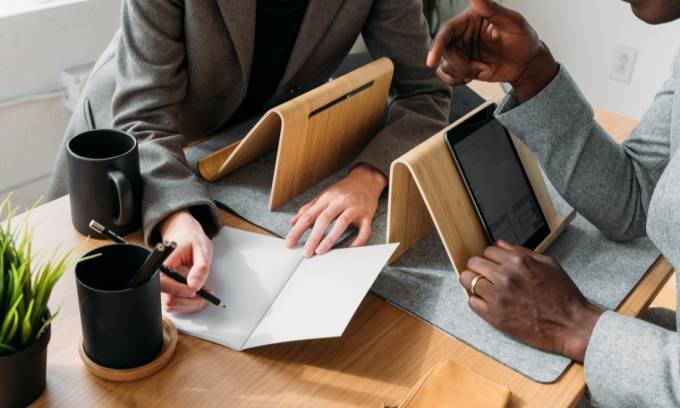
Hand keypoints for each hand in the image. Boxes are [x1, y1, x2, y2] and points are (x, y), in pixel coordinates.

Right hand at [158, 209, 213, 313]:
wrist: (186, 236)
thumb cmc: (193, 241)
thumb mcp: (202, 249)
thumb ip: (200, 268)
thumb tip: (194, 286)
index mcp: (163, 263)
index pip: (163, 284)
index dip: (179, 290)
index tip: (196, 290)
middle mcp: (158, 276)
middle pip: (168, 300)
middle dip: (190, 301)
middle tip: (207, 293)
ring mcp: (162, 286)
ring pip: (172, 306)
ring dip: (190, 303)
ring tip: (204, 291)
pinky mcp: (167, 291)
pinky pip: (175, 304)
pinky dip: (188, 303)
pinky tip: (197, 292)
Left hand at [285, 164, 386, 256]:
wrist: (366, 179)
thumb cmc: (344, 190)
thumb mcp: (324, 196)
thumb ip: (309, 209)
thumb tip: (293, 222)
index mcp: (327, 198)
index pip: (309, 215)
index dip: (297, 230)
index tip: (290, 243)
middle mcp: (339, 201)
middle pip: (324, 219)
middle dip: (313, 237)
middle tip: (306, 252)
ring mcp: (354, 208)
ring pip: (342, 223)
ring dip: (330, 238)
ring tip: (320, 251)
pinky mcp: (367, 214)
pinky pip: (364, 229)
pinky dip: (358, 240)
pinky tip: (350, 248)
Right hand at [426, 0, 558, 101]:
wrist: (527, 64)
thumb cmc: (524, 40)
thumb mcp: (514, 22)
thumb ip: (493, 9)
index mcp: (470, 19)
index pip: (446, 31)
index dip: (437, 45)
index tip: (431, 61)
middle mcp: (462, 34)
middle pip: (445, 51)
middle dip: (460, 65)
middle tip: (481, 68)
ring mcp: (461, 51)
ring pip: (445, 65)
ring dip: (463, 72)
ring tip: (484, 69)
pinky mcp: (461, 66)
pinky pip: (446, 75)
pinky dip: (456, 81)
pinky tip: (472, 77)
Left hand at [459, 240, 601, 361]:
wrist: (571, 325)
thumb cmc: (563, 295)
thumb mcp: (547, 264)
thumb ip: (521, 252)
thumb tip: (500, 244)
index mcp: (519, 262)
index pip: (488, 250)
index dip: (491, 257)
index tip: (494, 264)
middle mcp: (505, 277)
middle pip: (473, 263)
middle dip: (478, 267)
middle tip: (486, 274)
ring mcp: (498, 297)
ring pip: (468, 280)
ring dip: (474, 282)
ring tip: (485, 288)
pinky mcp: (495, 316)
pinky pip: (471, 302)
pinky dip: (477, 301)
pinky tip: (488, 302)